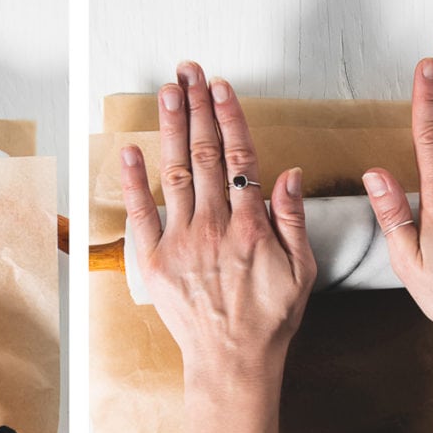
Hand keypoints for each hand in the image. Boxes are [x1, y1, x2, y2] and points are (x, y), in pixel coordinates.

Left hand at [120, 62, 315, 432]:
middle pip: (204, 154)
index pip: (239, 157)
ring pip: (175, 173)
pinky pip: (141, 214)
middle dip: (196, 108)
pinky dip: (134, 181)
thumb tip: (285, 173)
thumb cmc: (271, 317)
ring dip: (170, 129)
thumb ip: (290, 219)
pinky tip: (130, 149)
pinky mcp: (154, 260)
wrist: (232, 360)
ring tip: (167, 91)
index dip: (228, 118)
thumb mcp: (301, 269)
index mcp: (251, 224)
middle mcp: (214, 225)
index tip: (220, 86)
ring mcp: (181, 240)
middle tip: (188, 71)